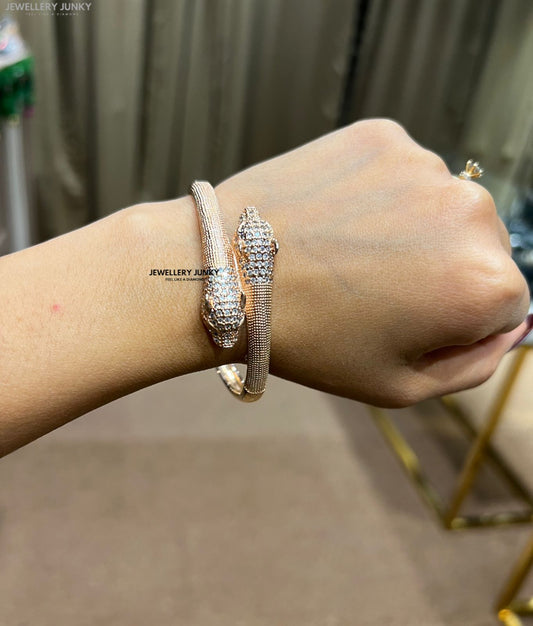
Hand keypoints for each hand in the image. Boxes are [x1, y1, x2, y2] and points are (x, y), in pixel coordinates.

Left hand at [216, 119, 530, 406]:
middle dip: (441, 271)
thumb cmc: (310, 339)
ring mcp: (426, 165)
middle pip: (480, 248)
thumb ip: (476, 363)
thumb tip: (512, 326)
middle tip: (372, 288)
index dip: (454, 320)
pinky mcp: (384, 136)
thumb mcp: (400, 385)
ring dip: (410, 229)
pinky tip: (337, 218)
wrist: (226, 272)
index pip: (507, 303)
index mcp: (485, 282)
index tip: (404, 320)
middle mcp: (471, 211)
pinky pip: (402, 173)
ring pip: (440, 207)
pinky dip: (380, 194)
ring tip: (348, 252)